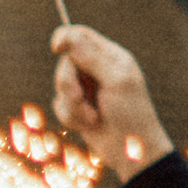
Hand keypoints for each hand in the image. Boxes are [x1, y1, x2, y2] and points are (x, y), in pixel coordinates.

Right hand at [52, 26, 171, 177]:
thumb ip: (92, 58)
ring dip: (73, 105)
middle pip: (65, 63)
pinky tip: (88, 125)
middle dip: (68, 83)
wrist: (131, 151)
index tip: (56, 47)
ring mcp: (86, 89)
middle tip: (79, 97)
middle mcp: (96, 70)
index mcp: (110, 56)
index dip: (65, 38)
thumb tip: (69, 38)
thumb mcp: (116, 81)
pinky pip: (59, 106)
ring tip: (91, 118)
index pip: (81, 36)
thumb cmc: (131, 114)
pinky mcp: (77, 108)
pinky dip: (71, 117)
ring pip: (60, 86)